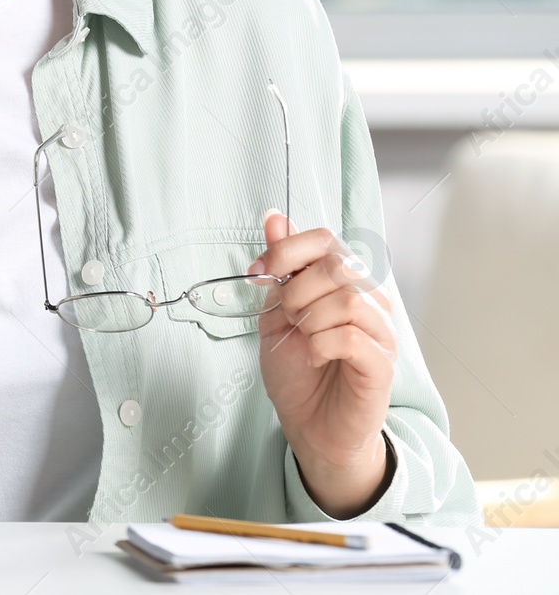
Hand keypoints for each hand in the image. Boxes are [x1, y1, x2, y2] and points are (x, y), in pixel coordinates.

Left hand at [253, 210, 397, 516]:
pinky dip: (320, 344)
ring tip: (304, 339)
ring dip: (310, 319)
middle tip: (288, 318)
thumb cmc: (297, 369)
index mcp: (344, 282)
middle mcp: (370, 300)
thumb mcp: (276, 310)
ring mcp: (380, 332)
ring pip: (347, 299)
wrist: (308, 424)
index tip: (258, 273)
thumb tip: (276, 217)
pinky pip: (351, 336)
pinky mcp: (382, 364)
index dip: (286, 250)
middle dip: (297, 290)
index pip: (325, 239)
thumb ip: (280, 266)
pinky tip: (314, 357)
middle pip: (338, 265)